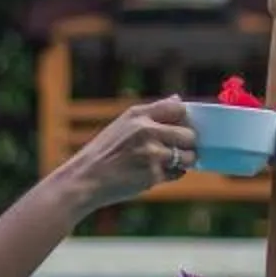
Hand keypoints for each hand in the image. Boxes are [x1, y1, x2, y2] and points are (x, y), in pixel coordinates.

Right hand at [61, 96, 198, 211]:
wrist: (86, 178)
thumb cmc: (106, 150)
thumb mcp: (124, 123)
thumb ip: (153, 111)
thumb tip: (178, 98)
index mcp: (138, 114)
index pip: (178, 108)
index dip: (185, 119)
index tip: (181, 126)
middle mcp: (146, 131)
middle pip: (189, 134)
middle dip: (187, 143)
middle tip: (178, 148)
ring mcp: (151, 154)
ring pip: (188, 156)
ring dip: (184, 161)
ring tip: (169, 161)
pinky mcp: (153, 176)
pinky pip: (178, 173)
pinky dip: (172, 174)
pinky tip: (156, 172)